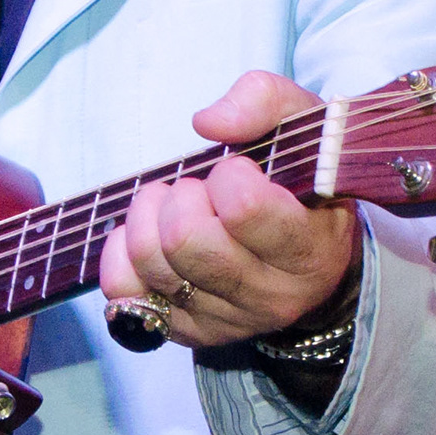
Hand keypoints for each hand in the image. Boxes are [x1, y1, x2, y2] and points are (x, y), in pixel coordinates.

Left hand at [98, 72, 357, 349]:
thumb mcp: (306, 127)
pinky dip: (123, 253)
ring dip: (149, 216)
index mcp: (310, 250)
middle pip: (184, 239)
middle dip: (181, 197)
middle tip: (199, 189)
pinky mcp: (188, 332)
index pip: (243, 208)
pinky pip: (124, 293)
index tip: (240, 171)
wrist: (312, 256)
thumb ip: (264, 102)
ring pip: (150, 261)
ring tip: (175, 205)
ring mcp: (226, 321)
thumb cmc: (305, 183)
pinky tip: (151, 236)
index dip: (229, 175)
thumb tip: (206, 123)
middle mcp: (271, 296)